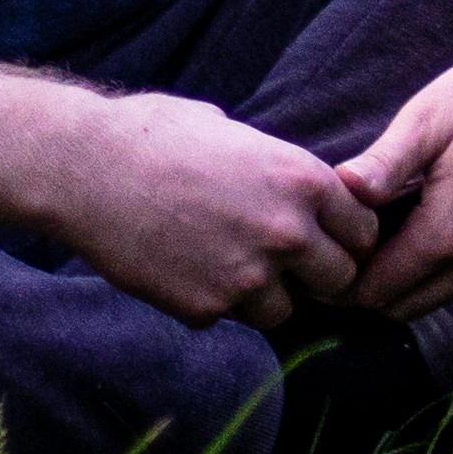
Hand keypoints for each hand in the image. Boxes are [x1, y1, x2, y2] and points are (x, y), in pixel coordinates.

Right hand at [31, 87, 375, 327]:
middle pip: (339, 280)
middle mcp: (287, 232)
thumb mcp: (237, 134)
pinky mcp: (206, 308)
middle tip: (289, 265)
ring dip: (266, 296)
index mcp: (303, 180)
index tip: (327, 239)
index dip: (347, 237)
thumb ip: (279, 171)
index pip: (364, 230)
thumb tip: (303, 192)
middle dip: (318, 276)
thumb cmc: (158, 135)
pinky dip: (213, 303)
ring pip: (285, 310)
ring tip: (228, 264)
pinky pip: (229, 318)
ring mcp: (247, 276)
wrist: (88, 168)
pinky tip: (186, 269)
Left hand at [334, 19, 452, 321]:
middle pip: (409, 307)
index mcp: (448, 234)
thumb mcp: (430, 116)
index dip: (341, 286)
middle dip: (373, 291)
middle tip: (351, 252)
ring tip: (396, 237)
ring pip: (450, 294)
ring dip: (418, 280)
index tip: (326, 260)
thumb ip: (383, 164)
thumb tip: (338, 192)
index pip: (377, 293)